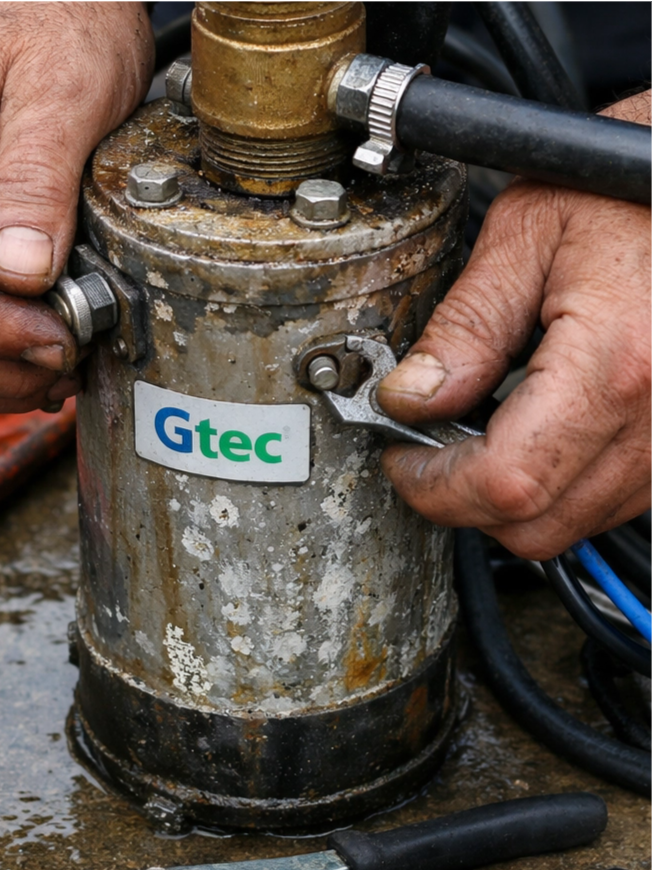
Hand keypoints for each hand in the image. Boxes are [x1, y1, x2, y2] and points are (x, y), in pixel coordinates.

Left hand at [377, 91, 651, 559]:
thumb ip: (464, 327)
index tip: (401, 458)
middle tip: (425, 451)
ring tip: (478, 433)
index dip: (435, 487)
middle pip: (537, 524)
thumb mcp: (528, 232)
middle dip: (462, 501)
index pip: (505, 482)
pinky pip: (613, 499)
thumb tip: (410, 398)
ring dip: (510, 498)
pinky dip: (559, 485)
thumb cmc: (626, 186)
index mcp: (616, 364)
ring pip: (574, 522)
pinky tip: (534, 433)